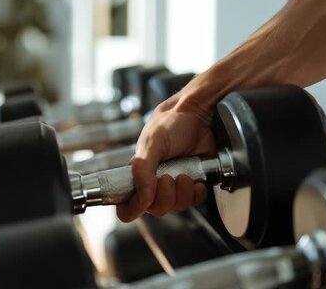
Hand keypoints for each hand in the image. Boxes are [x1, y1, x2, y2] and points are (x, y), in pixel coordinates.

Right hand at [116, 88, 215, 221]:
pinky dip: (196, 193)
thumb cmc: (171, 123)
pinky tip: (196, 179)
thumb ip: (142, 170)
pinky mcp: (193, 184)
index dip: (134, 208)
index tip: (145, 200)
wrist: (198, 115)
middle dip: (165, 196)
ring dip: (183, 192)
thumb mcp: (151, 143)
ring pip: (176, 207)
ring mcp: (174, 185)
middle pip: (155, 209)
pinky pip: (194, 202)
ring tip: (184, 174)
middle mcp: (155, 183)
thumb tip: (143, 197)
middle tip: (168, 177)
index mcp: (138, 175)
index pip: (127, 206)